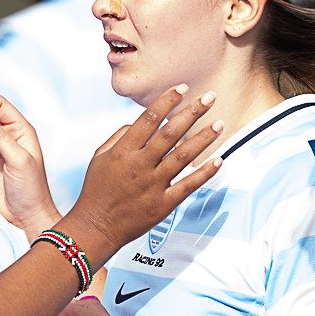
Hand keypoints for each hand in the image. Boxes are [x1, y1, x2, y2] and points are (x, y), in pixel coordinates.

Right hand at [61, 86, 223, 257]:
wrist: (95, 227)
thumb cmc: (96, 190)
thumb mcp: (100, 157)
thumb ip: (119, 136)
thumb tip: (138, 121)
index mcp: (123, 151)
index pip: (149, 119)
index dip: (167, 101)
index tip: (183, 89)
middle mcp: (139, 165)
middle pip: (170, 133)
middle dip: (192, 113)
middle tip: (210, 98)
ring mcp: (152, 185)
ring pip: (183, 156)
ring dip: (203, 138)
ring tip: (219, 123)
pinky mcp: (163, 204)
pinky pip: (188, 185)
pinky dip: (204, 173)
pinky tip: (219, 160)